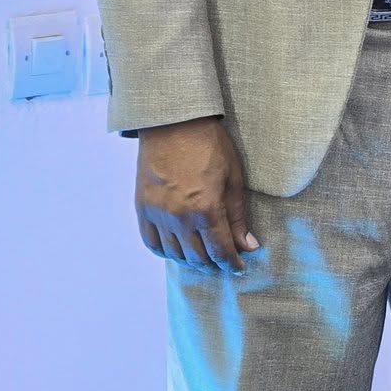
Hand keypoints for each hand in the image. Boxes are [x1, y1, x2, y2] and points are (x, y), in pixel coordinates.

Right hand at [135, 116, 258, 271]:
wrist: (173, 123)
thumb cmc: (210, 146)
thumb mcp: (233, 178)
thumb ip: (238, 217)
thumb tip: (248, 246)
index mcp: (206, 209)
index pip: (220, 251)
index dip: (232, 263)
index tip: (239, 267)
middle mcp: (180, 217)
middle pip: (198, 257)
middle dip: (213, 265)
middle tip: (222, 263)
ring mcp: (158, 214)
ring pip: (175, 254)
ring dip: (191, 261)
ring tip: (202, 258)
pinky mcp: (142, 208)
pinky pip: (151, 242)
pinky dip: (165, 251)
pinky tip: (176, 250)